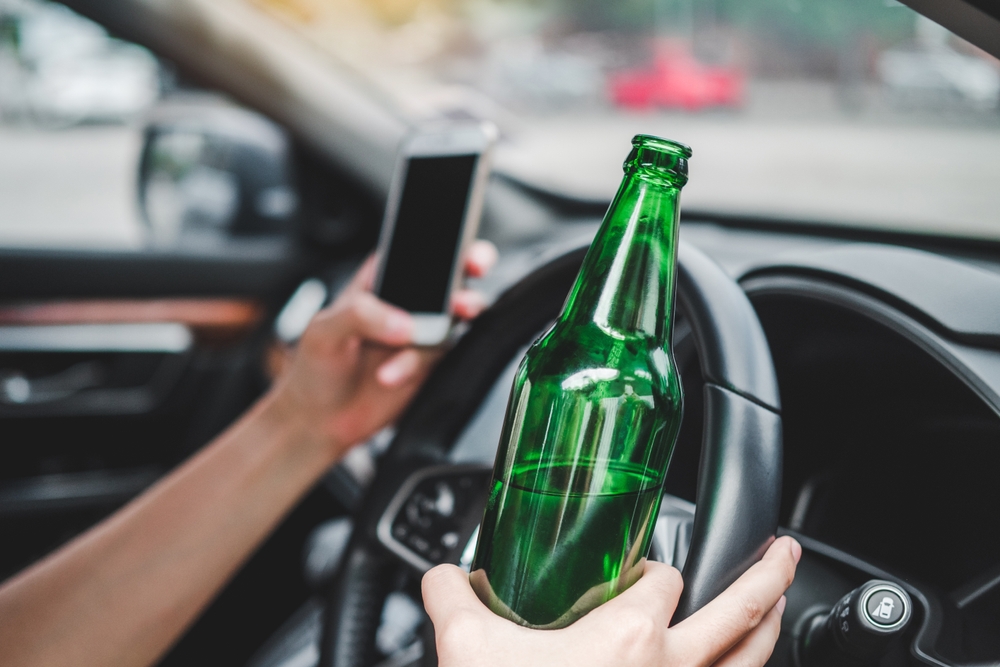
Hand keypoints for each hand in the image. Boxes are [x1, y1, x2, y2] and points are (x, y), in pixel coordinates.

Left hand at [267, 240, 497, 458]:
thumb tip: (402, 323)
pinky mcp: (430, 361)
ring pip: (456, 314)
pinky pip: (442, 354)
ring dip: (446, 323)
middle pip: (452, 274)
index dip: (442, 243)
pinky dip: (417, 364)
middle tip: (471, 280)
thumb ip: (360, 315)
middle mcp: (408, 300)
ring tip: (421, 338)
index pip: (416, 249)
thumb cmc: (316, 366)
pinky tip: (389, 375)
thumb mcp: (324, 331)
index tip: (456, 249)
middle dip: (470, 270)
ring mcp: (422, 330)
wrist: (321, 420)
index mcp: (381, 277)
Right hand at [422, 536, 800, 666]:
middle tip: (783, 550)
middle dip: (769, 575)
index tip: (642, 571)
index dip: (657, 566)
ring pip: (754, 661)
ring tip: (783, 602)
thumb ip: (450, 595)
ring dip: (774, 625)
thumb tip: (443, 575)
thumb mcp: (467, 649)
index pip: (665, 580)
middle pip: (742, 612)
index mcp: (629, 637)